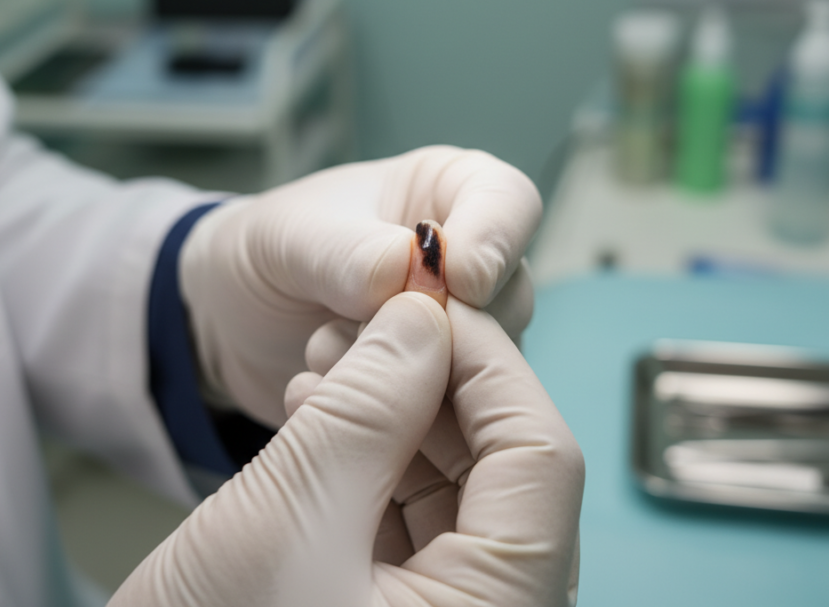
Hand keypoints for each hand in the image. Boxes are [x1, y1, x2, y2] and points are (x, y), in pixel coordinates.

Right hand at [109, 291, 583, 606]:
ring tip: (335, 367)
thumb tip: (423, 320)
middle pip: (506, 471)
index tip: (436, 303)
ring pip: (460, 493)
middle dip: (439, 385)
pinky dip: (376, 466)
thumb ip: (367, 409)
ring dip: (402, 419)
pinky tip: (326, 419)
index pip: (540, 458)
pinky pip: (418, 525)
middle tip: (381, 324)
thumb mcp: (287, 520)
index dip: (490, 363)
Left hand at [180, 146, 541, 426]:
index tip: (459, 282)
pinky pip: (452, 408)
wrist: (234, 321)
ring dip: (417, 371)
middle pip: (510, 291)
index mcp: (448, 192)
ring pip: (488, 359)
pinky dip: (404, 411)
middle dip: (449, 322)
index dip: (494, 241)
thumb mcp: (293, 238)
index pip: (508, 203)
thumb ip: (350, 251)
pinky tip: (343, 397)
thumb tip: (411, 273)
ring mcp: (461, 328)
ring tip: (331, 352)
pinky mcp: (443, 387)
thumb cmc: (269, 252)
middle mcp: (468, 260)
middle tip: (373, 330)